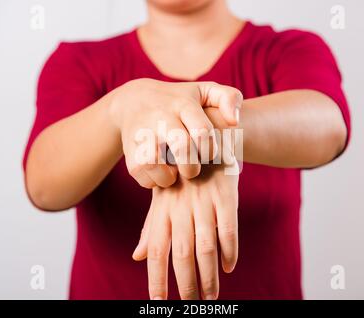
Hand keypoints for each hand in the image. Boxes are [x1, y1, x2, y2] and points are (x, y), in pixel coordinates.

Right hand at [110, 78, 242, 187]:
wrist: (133, 101)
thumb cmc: (180, 102)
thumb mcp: (205, 91)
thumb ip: (229, 98)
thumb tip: (234, 121)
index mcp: (183, 104)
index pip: (202, 131)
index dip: (210, 150)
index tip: (208, 154)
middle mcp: (160, 117)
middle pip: (181, 147)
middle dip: (192, 166)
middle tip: (193, 169)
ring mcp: (141, 133)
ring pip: (154, 161)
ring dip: (169, 176)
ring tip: (175, 173)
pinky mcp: (129, 151)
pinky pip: (142, 174)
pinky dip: (154, 180)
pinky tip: (161, 174)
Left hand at [132, 159, 239, 299]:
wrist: (204, 138)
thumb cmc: (180, 176)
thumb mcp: (161, 198)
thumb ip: (152, 228)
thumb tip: (137, 257)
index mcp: (163, 210)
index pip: (157, 251)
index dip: (156, 278)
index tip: (158, 303)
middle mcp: (181, 208)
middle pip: (181, 254)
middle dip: (186, 284)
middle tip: (192, 305)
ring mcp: (204, 201)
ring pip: (205, 246)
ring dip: (209, 275)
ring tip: (211, 297)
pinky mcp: (226, 194)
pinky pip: (228, 228)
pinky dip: (229, 250)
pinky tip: (228, 267)